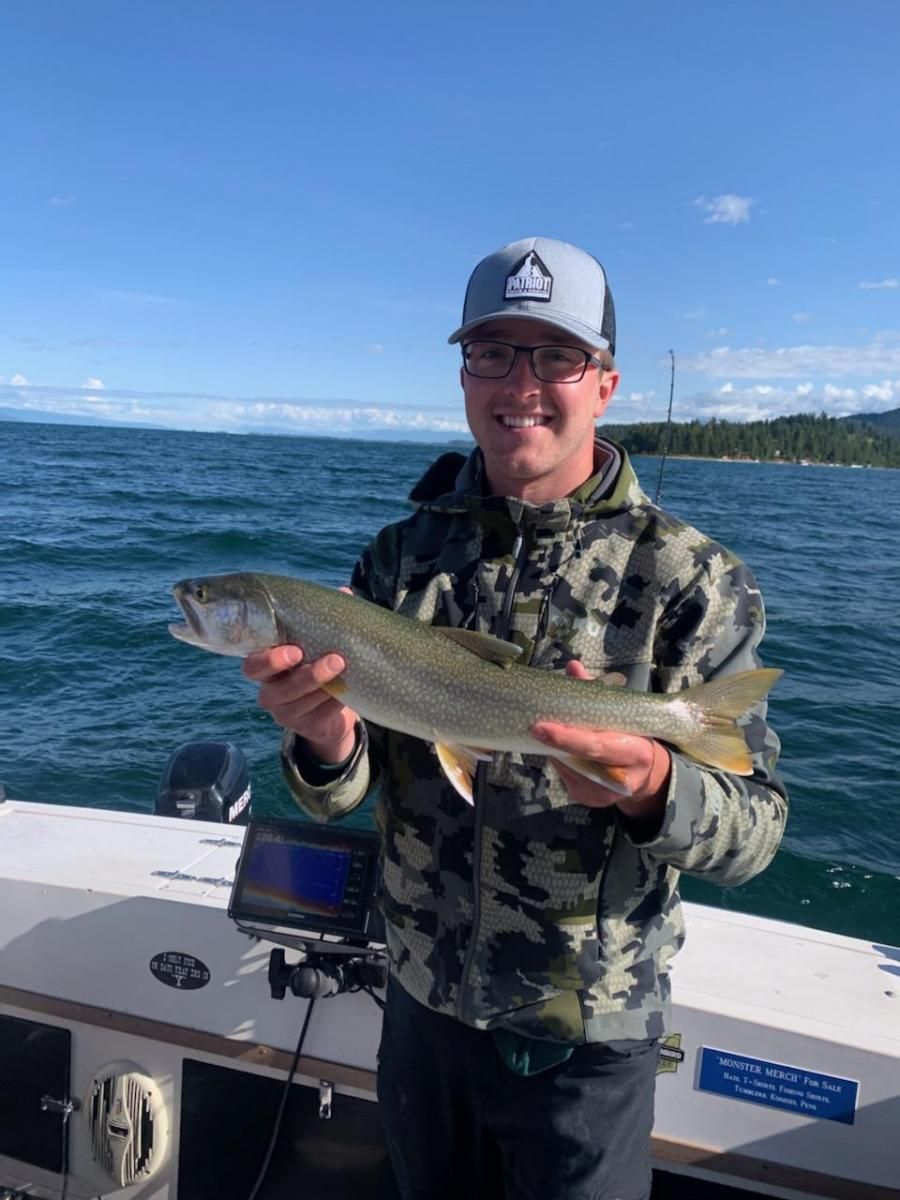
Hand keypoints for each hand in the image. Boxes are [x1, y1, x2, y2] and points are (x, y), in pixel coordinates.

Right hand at [242, 644, 358, 764]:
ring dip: (328, 686)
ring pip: (305, 702)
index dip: (270, 661)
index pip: (253, 667)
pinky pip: (323, 713)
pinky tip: (347, 689)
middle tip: (335, 660)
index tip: (296, 651)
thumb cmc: (313, 664)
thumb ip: (306, 642)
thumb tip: (330, 625)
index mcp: (264, 671)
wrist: (329, 703)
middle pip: (283, 689)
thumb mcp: (305, 652)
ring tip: (345, 671)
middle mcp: (270, 695)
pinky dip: (336, 700)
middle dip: (311, 675)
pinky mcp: (308, 727)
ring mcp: (287, 714)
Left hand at [531, 661, 670, 818]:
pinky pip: (565, 776)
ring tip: (551, 733)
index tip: (539, 727)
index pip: (594, 746)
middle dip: (554, 742)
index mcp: (635, 753)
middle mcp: (620, 779)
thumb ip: (596, 690)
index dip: (566, 737)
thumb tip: (573, 666)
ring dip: (555, 750)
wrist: (645, 774)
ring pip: (566, 767)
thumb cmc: (631, 736)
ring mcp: (602, 794)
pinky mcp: (588, 799)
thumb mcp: (621, 714)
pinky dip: (559, 760)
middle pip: (577, 758)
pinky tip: (560, 750)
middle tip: (533, 726)